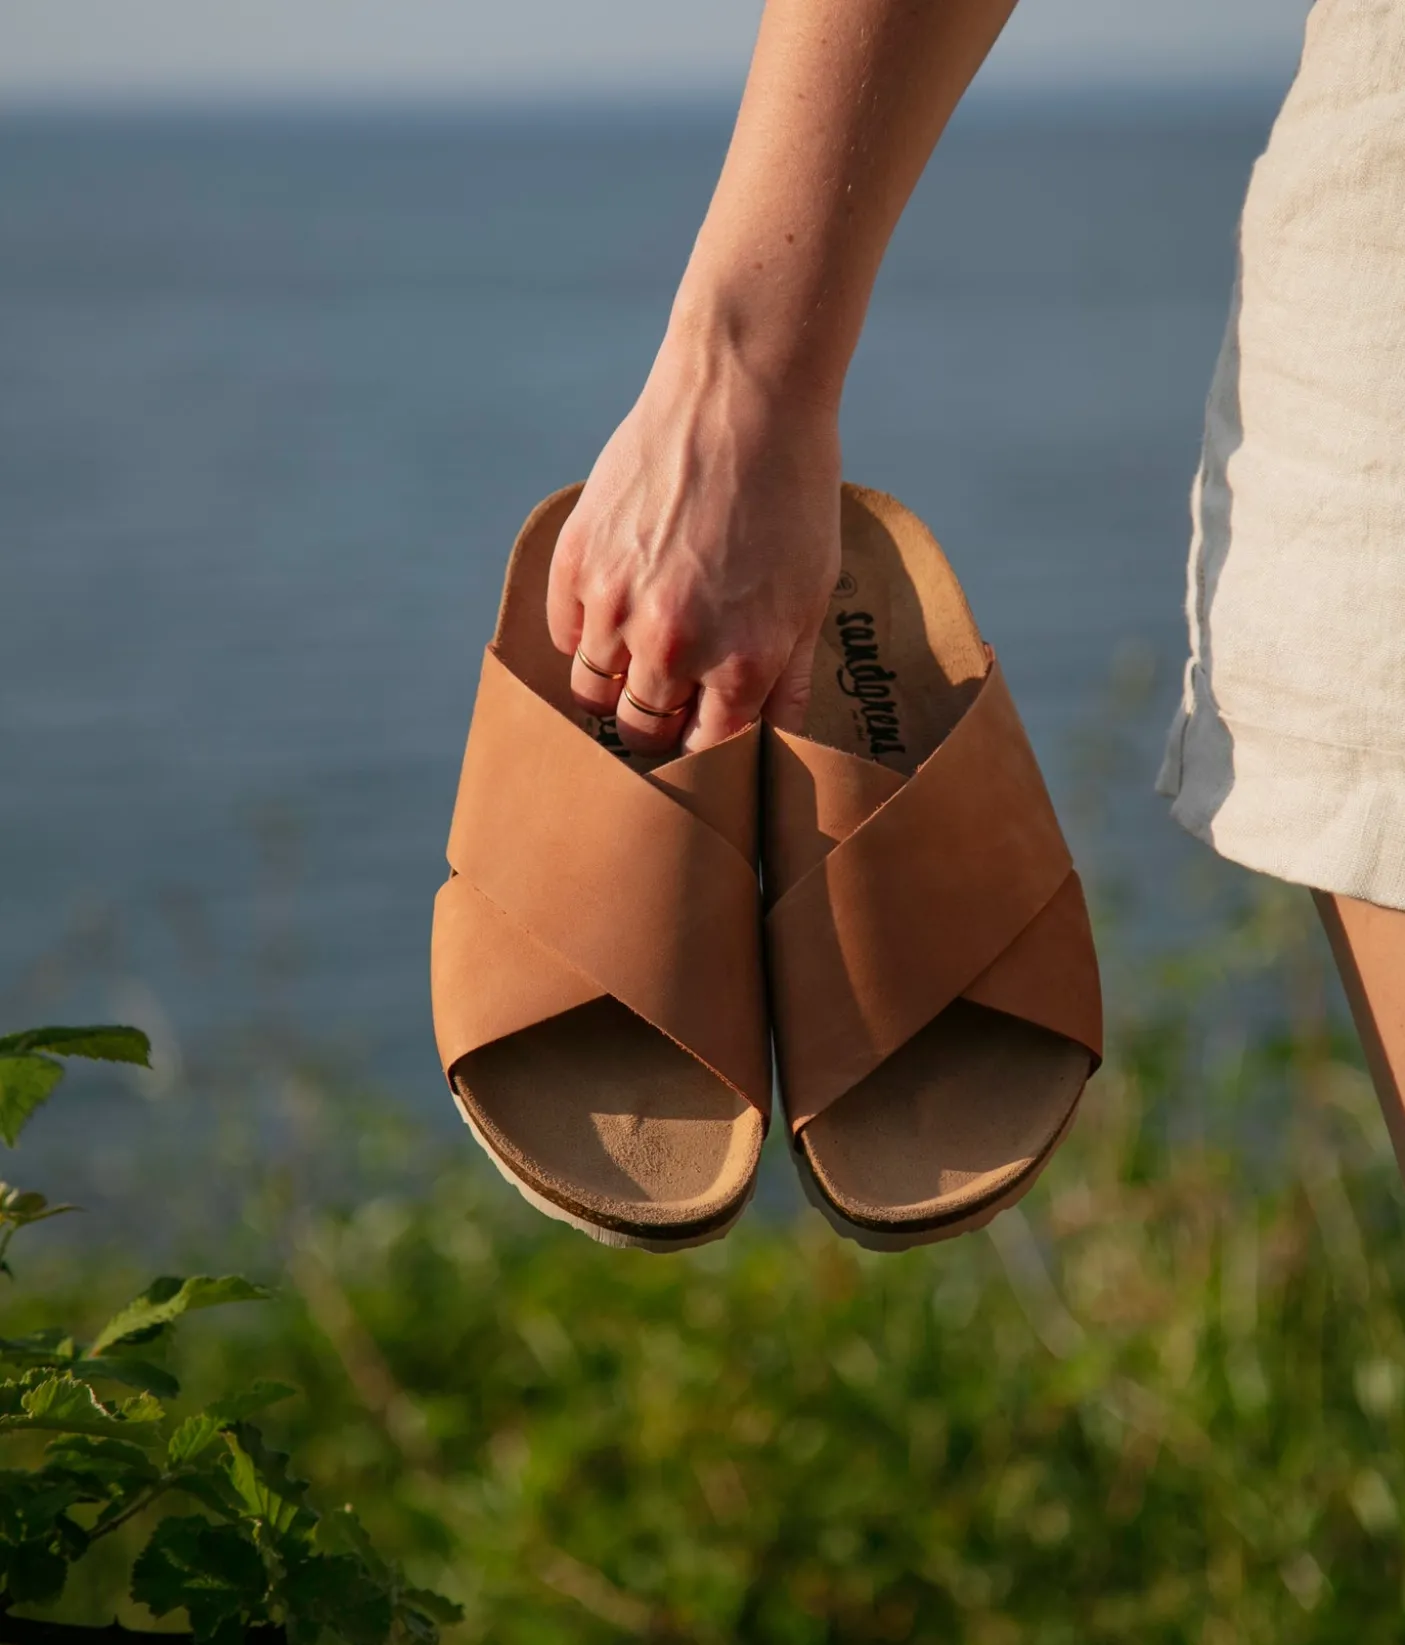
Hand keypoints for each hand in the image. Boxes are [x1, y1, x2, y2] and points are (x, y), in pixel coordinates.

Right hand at [546, 332, 840, 755]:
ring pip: (591, 691)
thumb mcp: (811, 594)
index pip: (704, 751)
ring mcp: (616, 602)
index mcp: (740, 663)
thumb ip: (787, 679)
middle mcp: (672, 645)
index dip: (705, 751)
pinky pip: (563, 634)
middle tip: (668, 705)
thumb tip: (775, 743)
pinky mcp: (578, 560)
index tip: (703, 735)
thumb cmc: (792, 494)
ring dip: (614, 684)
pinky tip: (614, 609)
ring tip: (637, 659)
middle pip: (641, 731)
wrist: (743, 394)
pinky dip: (583, 634)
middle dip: (656, 727)